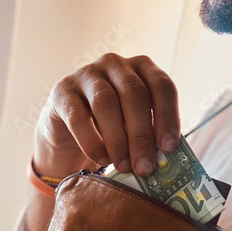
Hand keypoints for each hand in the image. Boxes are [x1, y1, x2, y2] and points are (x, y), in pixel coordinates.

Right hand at [34, 53, 180, 177]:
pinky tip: (102, 159)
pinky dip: (92, 142)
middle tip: (144, 167)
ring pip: (106, 102)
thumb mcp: (136, 128)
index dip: (168, 116)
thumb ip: (151, 136)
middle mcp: (115, 64)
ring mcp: (87, 74)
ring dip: (118, 140)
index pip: (162, 86)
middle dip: (142, 134)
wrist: (69, 132)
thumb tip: (165, 159)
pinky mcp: (62, 92)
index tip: (169, 148)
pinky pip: (78, 117)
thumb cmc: (113, 128)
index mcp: (142, 68)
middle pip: (134, 94)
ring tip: (124, 167)